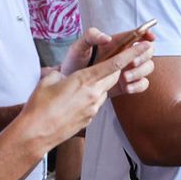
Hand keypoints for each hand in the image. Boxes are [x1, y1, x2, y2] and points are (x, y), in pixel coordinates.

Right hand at [18, 40, 154, 150]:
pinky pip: (96, 103)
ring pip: (105, 90)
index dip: (131, 54)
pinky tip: (75, 100)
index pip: (115, 64)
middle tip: (108, 62)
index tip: (144, 46)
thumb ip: (62, 73)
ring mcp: (93, 108)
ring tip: (80, 85)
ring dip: (101, 84)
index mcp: (84, 80)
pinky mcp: (89, 119)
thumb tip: (65, 74)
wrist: (36, 133)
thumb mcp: (49, 79)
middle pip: (114, 76)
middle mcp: (93, 94)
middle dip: (115, 68)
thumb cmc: (39, 105)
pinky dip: (92, 97)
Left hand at [63, 26, 156, 96]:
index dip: (147, 34)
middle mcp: (125, 55)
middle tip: (131, 63)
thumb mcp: (78, 47)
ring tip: (125, 78)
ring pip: (148, 67)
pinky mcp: (127, 84)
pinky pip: (143, 84)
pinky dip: (138, 85)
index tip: (149, 38)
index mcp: (116, 43)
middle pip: (148, 51)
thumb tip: (107, 38)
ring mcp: (127, 70)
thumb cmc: (74, 62)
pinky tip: (126, 88)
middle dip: (143, 56)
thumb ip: (91, 36)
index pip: (137, 35)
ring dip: (140, 72)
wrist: (70, 84)